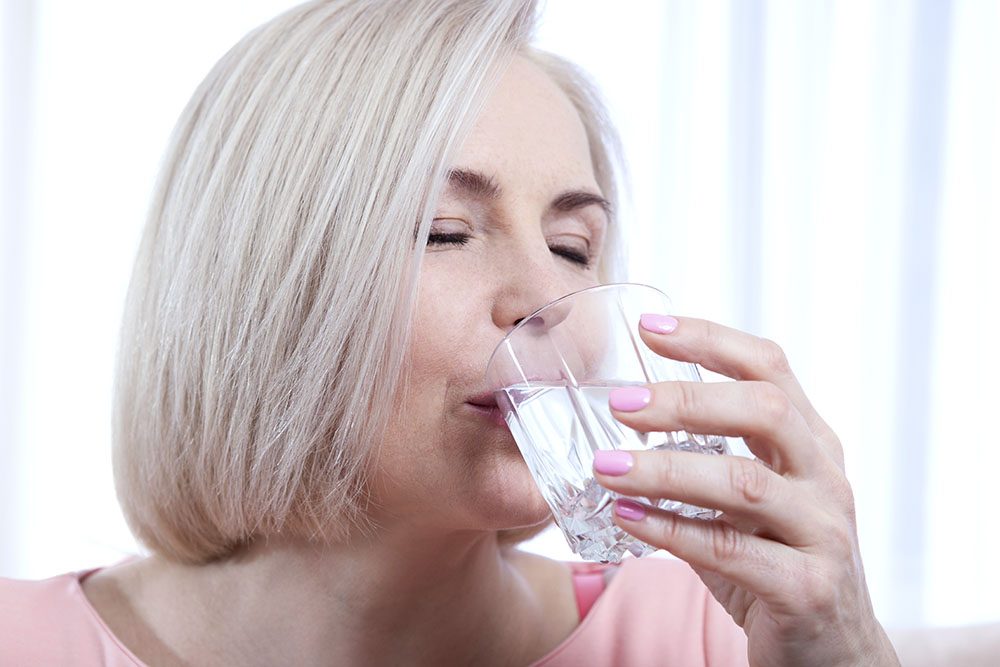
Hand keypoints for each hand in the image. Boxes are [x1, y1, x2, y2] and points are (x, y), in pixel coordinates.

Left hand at [593, 315, 899, 666]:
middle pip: (764, 410)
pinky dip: (671, 530)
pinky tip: (626, 517)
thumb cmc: (777, 564)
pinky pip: (732, 551)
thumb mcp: (750, 504)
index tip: (649, 328)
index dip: (711, 340)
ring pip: (744, 483)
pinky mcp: (806, 587)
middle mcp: (825, 477)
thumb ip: (705, 462)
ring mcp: (823, 532)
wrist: (834, 655)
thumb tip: (623, 425)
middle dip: (686, 400)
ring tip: (606, 466)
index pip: (770, 368)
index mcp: (811, 443)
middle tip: (620, 404)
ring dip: (665, 469)